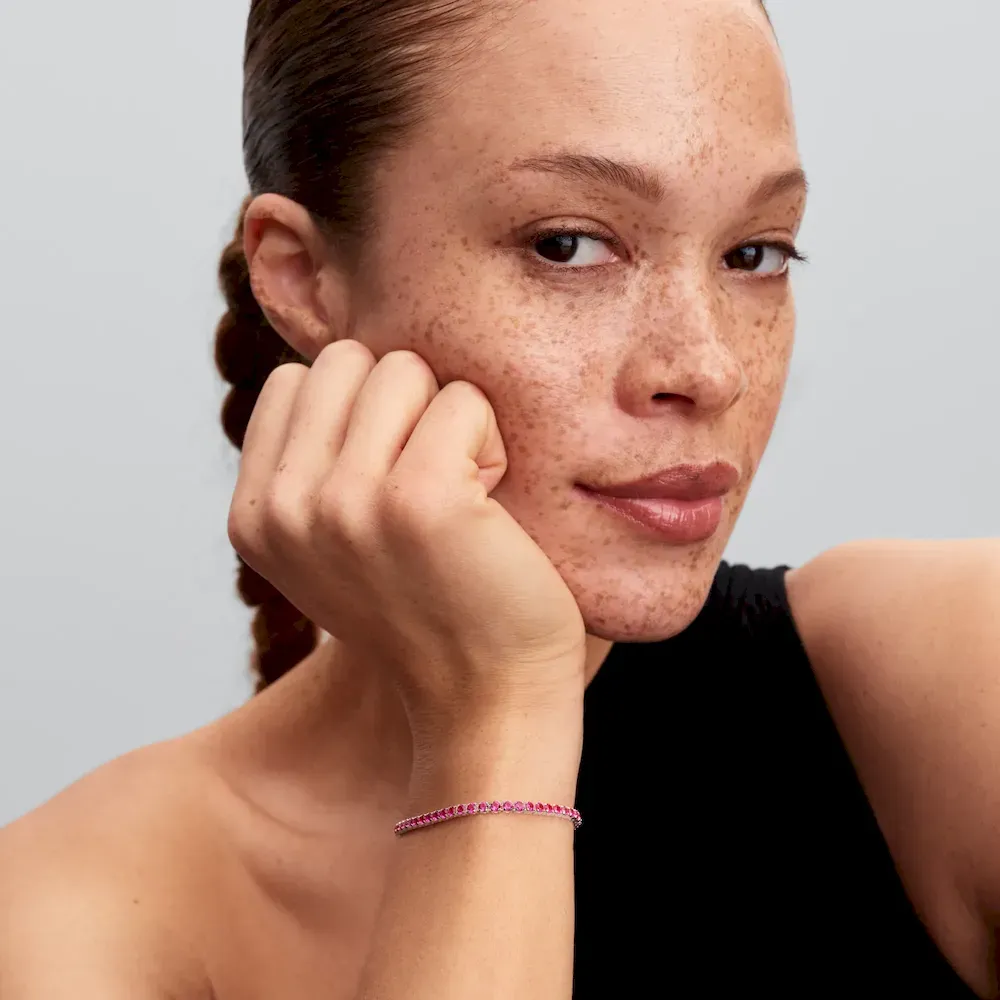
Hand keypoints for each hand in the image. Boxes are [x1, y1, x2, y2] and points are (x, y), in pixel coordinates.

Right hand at [228, 341, 586, 733]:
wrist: (488, 698)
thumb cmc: (431, 610)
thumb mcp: (335, 542)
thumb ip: (312, 462)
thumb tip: (337, 360)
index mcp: (254, 516)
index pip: (298, 380)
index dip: (361, 415)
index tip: (389, 485)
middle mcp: (285, 509)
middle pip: (349, 359)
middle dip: (403, 405)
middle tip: (430, 485)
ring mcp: (345, 503)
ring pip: (405, 369)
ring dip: (449, 422)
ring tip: (459, 498)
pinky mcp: (417, 500)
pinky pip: (464, 401)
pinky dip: (492, 443)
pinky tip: (490, 510)